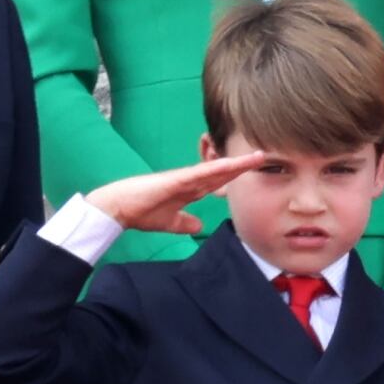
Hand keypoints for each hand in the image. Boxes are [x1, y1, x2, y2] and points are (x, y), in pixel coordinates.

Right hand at [86, 151, 264, 231]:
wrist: (118, 209)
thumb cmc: (140, 211)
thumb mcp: (169, 222)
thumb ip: (185, 222)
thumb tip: (199, 227)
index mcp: (191, 190)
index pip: (221, 181)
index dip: (239, 176)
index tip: (257, 172)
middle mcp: (191, 181)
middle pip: (224, 172)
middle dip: (244, 165)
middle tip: (266, 156)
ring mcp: (184, 179)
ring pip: (216, 169)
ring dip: (236, 163)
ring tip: (257, 157)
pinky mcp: (174, 180)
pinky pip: (199, 174)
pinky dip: (215, 170)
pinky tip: (230, 166)